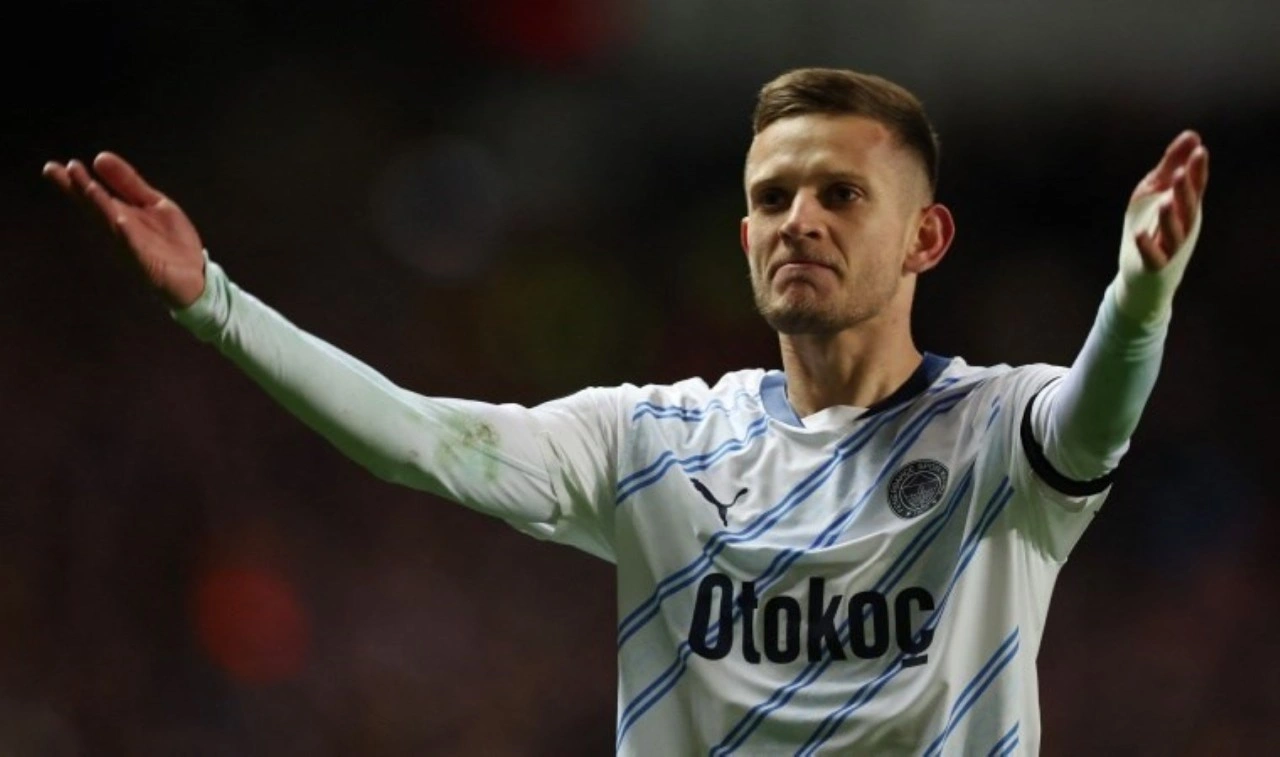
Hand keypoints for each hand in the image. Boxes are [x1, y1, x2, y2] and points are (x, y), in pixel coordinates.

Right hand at [43, 152, 206, 307]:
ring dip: (100, 207)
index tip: (53, 167)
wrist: (196, 275)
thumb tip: (99, 157)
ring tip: (89, 187)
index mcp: (120, 215)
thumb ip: (128, 183)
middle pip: (97, 209)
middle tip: (66, 171)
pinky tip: (120, 222)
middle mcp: (120, 231)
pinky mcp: (148, 265)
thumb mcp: (153, 203)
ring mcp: (132, 249)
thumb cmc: (170, 240)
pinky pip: (136, 250)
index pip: (92, 197)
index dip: (74, 183)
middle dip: (82, 191)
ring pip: (112, 226)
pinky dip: (127, 237)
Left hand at [1128, 130, 1209, 271]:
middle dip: (1184, 191)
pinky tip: (1139, 236)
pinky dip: (1147, 247)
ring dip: (1170, 218)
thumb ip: (1171, 164)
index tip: (1199, 150)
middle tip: (1180, 173)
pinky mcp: (1155, 265)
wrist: (1143, 273)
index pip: (1195, 187)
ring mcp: (1170, 247)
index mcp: (1186, 207)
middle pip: (1187, 208)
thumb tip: (1192, 134)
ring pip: (1174, 233)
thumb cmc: (1150, 224)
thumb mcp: (1155, 190)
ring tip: (1166, 202)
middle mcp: (1183, 226)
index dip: (1197, 170)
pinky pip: (1153, 256)